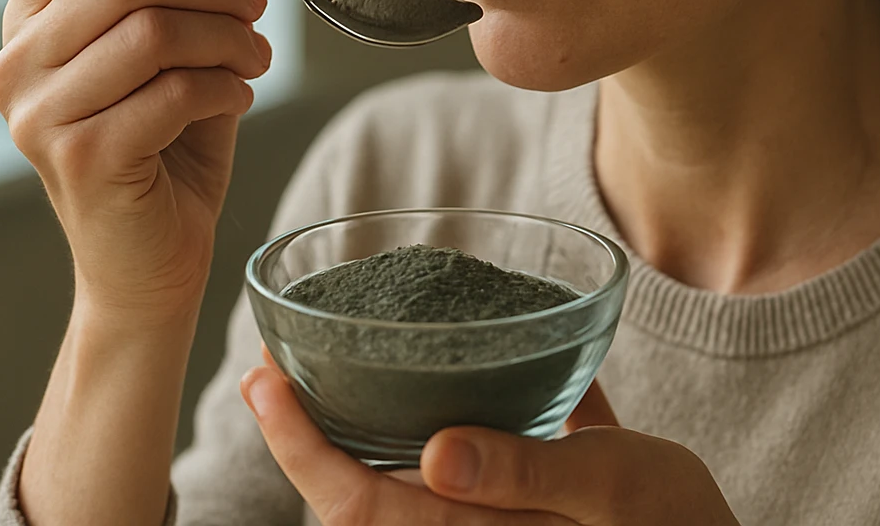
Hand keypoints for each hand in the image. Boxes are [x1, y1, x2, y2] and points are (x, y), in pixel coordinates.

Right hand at [0, 0, 269, 325]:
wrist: (151, 258)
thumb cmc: (162, 141)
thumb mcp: (164, 37)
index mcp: (31, 17)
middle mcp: (19, 61)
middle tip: (255, 7)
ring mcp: (41, 114)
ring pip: (156, 31)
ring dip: (230, 37)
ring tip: (256, 57)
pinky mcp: (83, 159)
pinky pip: (175, 92)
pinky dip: (227, 87)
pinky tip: (238, 98)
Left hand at [241, 350, 741, 524]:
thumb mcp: (615, 489)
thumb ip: (530, 474)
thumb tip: (438, 453)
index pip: (358, 504)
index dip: (302, 448)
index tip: (264, 383)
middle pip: (356, 497)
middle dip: (304, 438)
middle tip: (268, 369)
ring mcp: (486, 519)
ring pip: (392, 484)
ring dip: (347, 433)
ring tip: (319, 370)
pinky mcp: (513, 498)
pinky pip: (446, 469)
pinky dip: (410, 430)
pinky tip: (414, 374)